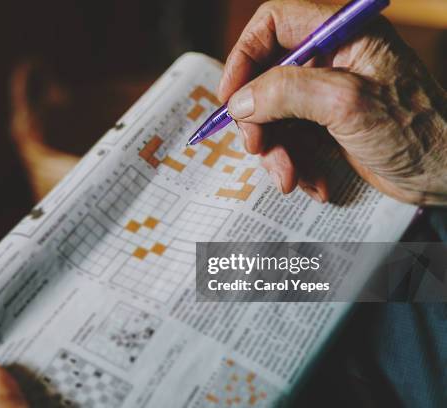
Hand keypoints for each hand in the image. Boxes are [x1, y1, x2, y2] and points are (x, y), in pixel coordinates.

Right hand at [219, 0, 446, 204]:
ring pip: (274, 113)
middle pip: (267, 75)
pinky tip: (312, 182)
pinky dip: (295, 163)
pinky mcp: (328, 124)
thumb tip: (239, 102)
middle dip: (258, 118)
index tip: (230, 96)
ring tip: (289, 177)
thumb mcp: (346, 103)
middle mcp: (332, 57)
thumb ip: (286, 92)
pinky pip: (291, 138)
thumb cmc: (415, 131)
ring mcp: (328, 92)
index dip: (244, 56)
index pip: (273, 24)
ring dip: (276, 150)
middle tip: (257, 148)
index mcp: (343, 33)